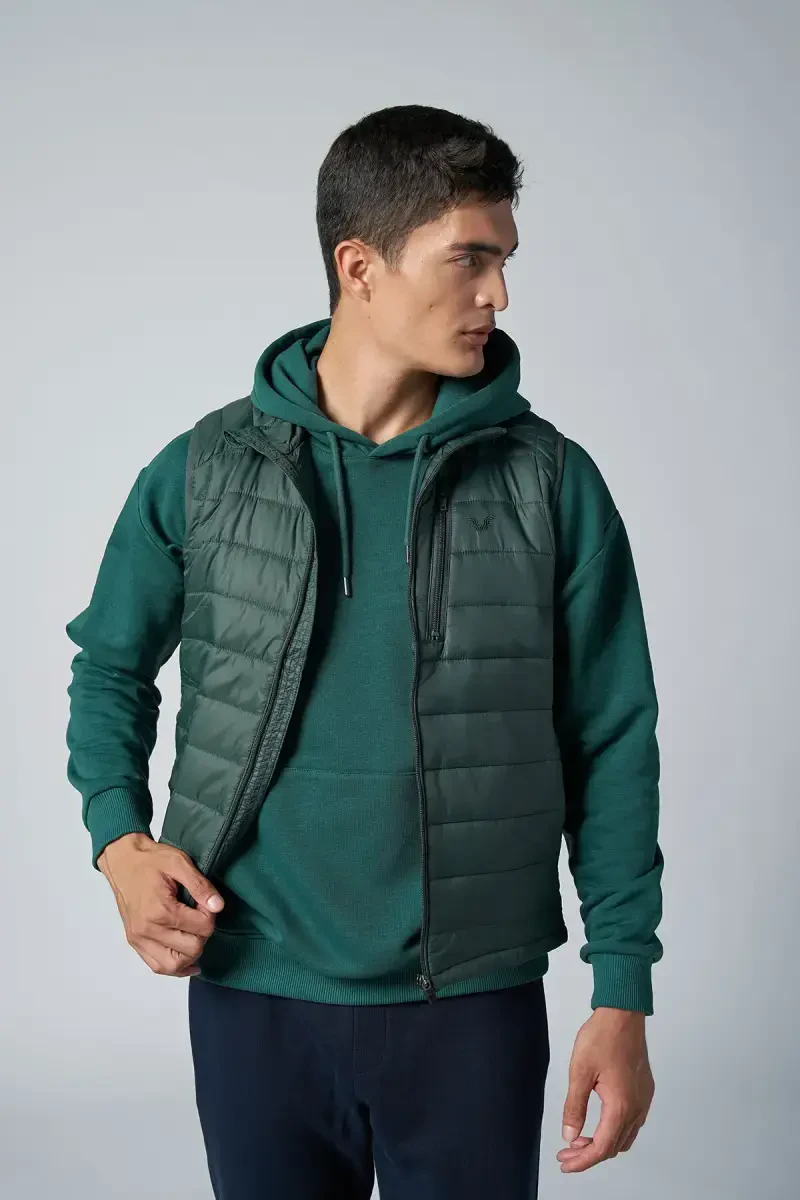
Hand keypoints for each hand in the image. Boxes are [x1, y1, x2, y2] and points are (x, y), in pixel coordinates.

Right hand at [97, 832, 224, 977]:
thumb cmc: (150, 860)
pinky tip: (187, 958)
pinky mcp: (135, 942)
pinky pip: (156, 966)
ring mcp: (139, 939)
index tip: (206, 902)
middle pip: (191, 949)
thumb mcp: (179, 863)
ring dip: (190, 954)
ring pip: (173, 966)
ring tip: (194, 935)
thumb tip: (218, 906)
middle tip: (200, 916)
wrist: (122, 861)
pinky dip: (175, 966)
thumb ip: (200, 886)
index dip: (210, 915)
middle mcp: (147, 930)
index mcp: (160, 910)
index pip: (201, 928)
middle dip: (203, 934)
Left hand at [557, 1006, 653, 1172]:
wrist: (622, 1014)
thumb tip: (569, 1135)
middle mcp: (637, 1107)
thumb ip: (574, 1107)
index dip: (582, 1160)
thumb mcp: (579, 1071)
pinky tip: (597, 1123)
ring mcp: (643, 1100)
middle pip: (614, 1146)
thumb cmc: (601, 1038)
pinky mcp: (644, 1091)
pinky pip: (632, 1123)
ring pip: (625, 1136)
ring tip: (578, 1138)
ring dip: (602, 1143)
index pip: (602, 1147)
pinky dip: (614, 1130)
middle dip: (589, 1154)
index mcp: (621, 1105)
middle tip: (566, 1152)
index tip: (565, 1163)